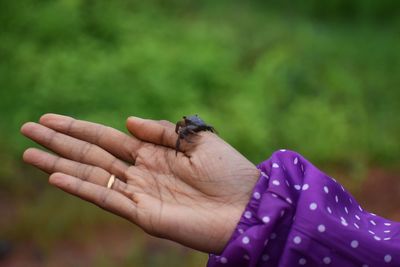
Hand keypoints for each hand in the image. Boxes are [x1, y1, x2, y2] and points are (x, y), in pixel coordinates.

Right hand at [21, 114, 258, 252]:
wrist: (248, 205)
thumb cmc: (228, 171)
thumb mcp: (196, 139)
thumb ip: (161, 130)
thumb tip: (126, 121)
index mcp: (153, 152)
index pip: (107, 138)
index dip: (78, 128)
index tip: (50, 118)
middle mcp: (141, 171)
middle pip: (91, 154)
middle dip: (59, 142)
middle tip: (27, 129)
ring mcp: (140, 193)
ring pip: (92, 175)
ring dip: (59, 164)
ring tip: (29, 153)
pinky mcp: (144, 214)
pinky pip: (107, 199)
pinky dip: (82, 188)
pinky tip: (57, 177)